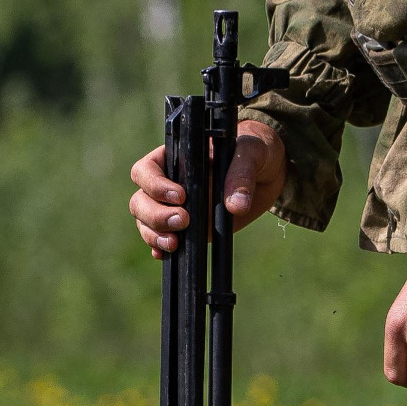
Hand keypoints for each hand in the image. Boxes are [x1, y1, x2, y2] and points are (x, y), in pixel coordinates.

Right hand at [128, 121, 287, 254]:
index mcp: (174, 157)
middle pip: (141, 201)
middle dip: (156, 215)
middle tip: (183, 221)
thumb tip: (236, 206)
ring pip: (146, 222)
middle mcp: (167, 182)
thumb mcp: (251, 152)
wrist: (265, 172)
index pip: (146, 170)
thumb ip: (241, 175)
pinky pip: (163, 239)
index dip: (156, 185)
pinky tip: (169, 254)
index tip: (181, 197)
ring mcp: (174, 207)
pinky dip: (160, 248)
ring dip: (155, 235)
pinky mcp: (187, 228)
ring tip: (175, 243)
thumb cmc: (252, 151)